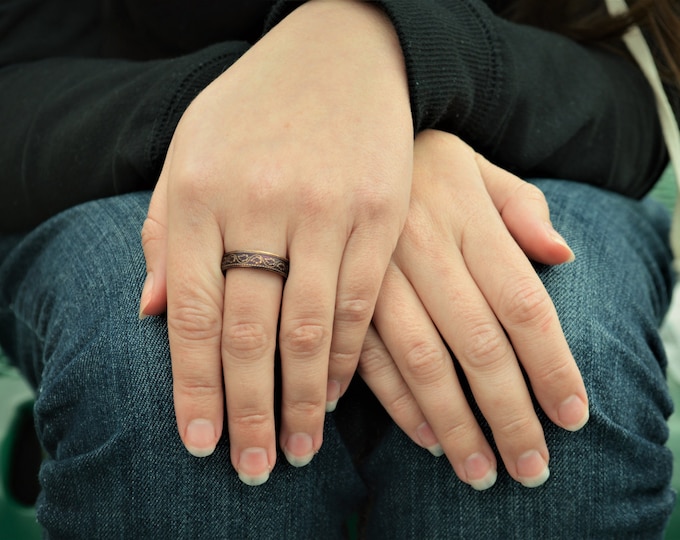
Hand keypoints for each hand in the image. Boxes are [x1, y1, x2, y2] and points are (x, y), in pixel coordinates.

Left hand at [139, 0, 412, 483]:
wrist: (338, 51)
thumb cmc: (253, 109)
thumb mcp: (189, 156)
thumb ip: (166, 234)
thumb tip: (153, 312)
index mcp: (200, 193)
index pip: (196, 314)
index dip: (195, 387)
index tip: (200, 443)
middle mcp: (261, 202)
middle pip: (252, 332)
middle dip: (249, 410)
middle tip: (252, 466)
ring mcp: (326, 207)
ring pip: (310, 327)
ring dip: (301, 398)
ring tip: (297, 448)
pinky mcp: (380, 210)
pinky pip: (361, 300)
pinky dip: (346, 355)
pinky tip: (332, 391)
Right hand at [358, 130, 587, 489]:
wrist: (330, 132)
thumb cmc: (417, 159)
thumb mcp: (475, 164)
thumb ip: (521, 207)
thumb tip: (562, 258)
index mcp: (465, 217)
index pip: (523, 304)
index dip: (551, 366)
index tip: (571, 417)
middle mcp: (422, 249)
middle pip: (478, 344)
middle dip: (507, 413)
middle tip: (530, 467)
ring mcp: (375, 275)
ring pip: (421, 361)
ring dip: (452, 421)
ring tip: (478, 469)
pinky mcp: (338, 293)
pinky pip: (367, 356)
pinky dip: (394, 400)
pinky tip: (424, 435)